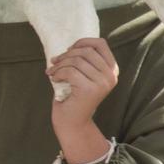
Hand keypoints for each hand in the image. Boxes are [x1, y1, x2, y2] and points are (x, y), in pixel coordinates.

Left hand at [49, 37, 117, 163]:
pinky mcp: (90, 89)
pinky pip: (70, 71)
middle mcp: (111, 76)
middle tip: (54, 62)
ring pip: (76, 61)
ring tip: (52, 72)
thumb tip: (70, 45)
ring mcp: (102, 83)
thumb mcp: (82, 74)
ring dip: (59, 65)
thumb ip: (83, 60)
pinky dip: (57, 73)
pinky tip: (54, 79)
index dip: (82, 42)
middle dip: (66, 55)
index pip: (101, 44)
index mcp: (112, 69)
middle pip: (86, 51)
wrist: (72, 121)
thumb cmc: (74, 96)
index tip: (68, 49)